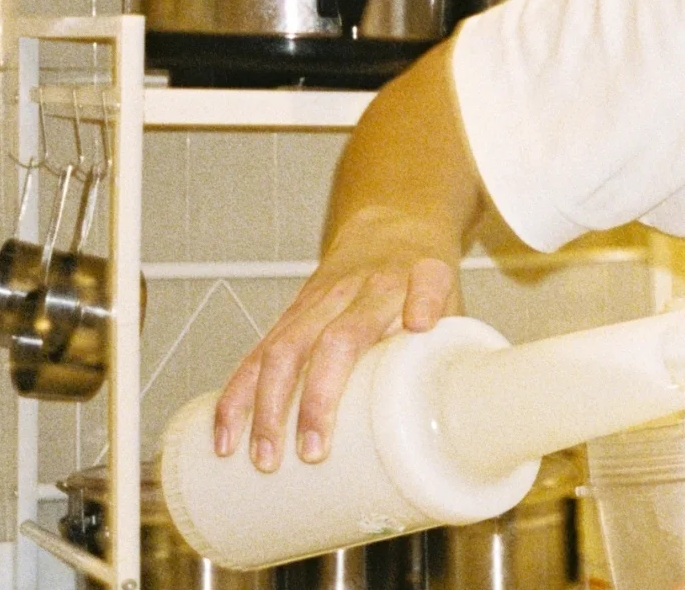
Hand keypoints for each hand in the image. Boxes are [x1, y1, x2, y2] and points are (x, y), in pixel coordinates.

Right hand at [211, 207, 461, 470]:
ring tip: (264, 458)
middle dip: (319, 396)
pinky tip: (225, 437)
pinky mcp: (293, 312)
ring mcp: (323, 298)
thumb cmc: (427, 280)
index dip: (424, 300)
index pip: (428, 283)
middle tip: (312, 451)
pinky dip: (238, 396)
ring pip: (287, 346)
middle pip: (339, 335)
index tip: (421, 322)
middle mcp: (368, 287)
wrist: (393, 226)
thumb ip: (455, 352)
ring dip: (268, 406)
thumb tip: (459, 428)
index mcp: (419, 278)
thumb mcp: (454, 301)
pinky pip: (258, 353)